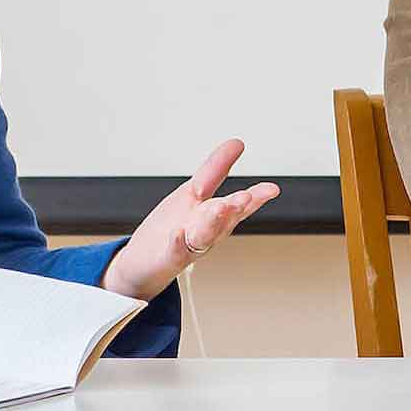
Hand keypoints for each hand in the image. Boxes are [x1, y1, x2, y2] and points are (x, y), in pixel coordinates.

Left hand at [101, 139, 279, 300]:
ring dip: (213, 222)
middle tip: (246, 197)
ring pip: (205, 234)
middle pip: (223, 217)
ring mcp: (188, 243)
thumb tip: (237, 143)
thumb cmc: (172, 230)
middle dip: (235, 207)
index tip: (266, 182)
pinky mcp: (169, 257)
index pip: (233, 198)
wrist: (145, 267)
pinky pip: (175, 251)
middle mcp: (206, 229)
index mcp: (212, 212)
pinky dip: (178, 242)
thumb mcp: (196, 193)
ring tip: (221, 208)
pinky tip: (179, 234)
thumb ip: (215, 170)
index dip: (251, 191)